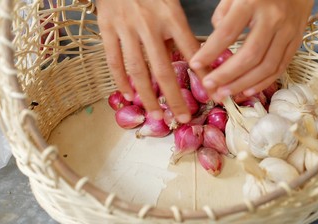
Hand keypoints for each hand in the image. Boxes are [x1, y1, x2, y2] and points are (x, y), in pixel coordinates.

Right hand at [97, 0, 199, 122]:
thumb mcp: (172, 3)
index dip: (202, 74)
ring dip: (147, 96)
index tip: (211, 94)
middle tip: (182, 118)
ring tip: (156, 115)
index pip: (191, 50)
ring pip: (137, 70)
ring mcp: (125, 28)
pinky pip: (113, 61)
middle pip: (162, 69)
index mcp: (170, 15)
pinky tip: (129, 96)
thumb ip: (180, 29)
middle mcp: (148, 24)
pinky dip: (121, 81)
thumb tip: (197, 58)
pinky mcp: (106, 29)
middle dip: (174, 97)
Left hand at [189, 0, 313, 100]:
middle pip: (249, 55)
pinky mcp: (296, 41)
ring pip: (265, 66)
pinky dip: (262, 83)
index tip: (195, 64)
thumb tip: (216, 45)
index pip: (227, 32)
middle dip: (226, 75)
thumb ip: (223, 16)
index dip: (210, 52)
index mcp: (252, 2)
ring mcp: (287, 31)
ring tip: (225, 94)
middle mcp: (273, 18)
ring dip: (243, 84)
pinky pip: (279, 68)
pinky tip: (247, 91)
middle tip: (209, 86)